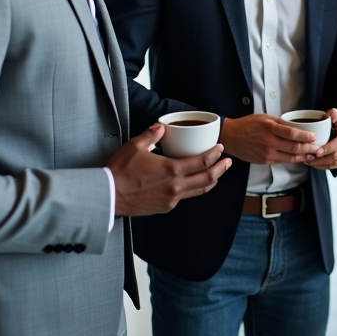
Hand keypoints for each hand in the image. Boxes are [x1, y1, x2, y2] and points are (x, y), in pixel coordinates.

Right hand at [108, 124, 231, 216]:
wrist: (107, 196)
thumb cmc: (119, 171)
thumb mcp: (135, 146)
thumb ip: (152, 135)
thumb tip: (162, 127)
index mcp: (171, 170)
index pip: (202, 161)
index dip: (215, 154)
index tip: (221, 148)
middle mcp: (175, 187)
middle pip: (207, 179)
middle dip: (221, 169)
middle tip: (228, 162)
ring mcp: (171, 199)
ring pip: (199, 191)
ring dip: (211, 181)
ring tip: (217, 173)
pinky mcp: (165, 207)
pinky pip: (185, 197)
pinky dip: (194, 189)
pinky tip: (193, 183)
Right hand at [220, 113, 319, 164]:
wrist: (231, 137)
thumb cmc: (248, 125)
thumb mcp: (265, 118)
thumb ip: (280, 123)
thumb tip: (297, 126)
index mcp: (270, 128)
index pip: (292, 134)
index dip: (306, 137)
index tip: (315, 137)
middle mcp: (269, 142)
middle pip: (294, 147)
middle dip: (309, 148)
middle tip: (319, 148)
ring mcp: (267, 153)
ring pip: (290, 157)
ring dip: (304, 157)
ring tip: (313, 155)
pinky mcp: (265, 161)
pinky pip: (283, 161)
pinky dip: (293, 160)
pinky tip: (301, 158)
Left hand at [305, 109, 336, 169]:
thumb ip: (334, 113)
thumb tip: (332, 117)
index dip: (327, 149)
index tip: (316, 152)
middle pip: (336, 156)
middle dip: (321, 159)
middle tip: (308, 158)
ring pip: (334, 163)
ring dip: (321, 164)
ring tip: (309, 161)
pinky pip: (334, 166)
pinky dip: (324, 166)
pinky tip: (314, 164)